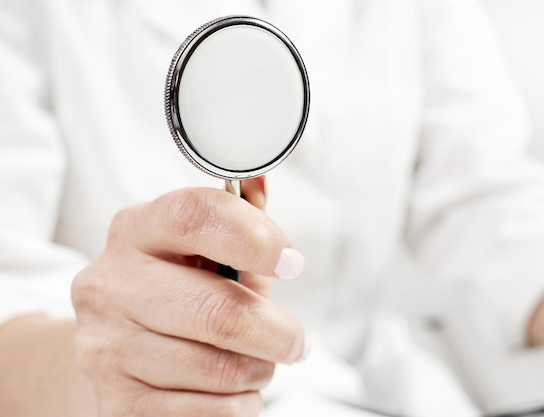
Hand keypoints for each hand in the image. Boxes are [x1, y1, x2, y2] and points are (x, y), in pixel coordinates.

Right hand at [71, 178, 306, 416]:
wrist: (115, 348)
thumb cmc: (178, 289)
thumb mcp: (204, 249)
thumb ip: (238, 220)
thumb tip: (260, 181)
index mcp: (137, 230)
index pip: (195, 216)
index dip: (256, 238)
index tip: (292, 264)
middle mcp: (111, 283)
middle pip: (217, 311)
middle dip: (276, 332)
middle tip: (295, 341)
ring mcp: (106, 346)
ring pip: (217, 368)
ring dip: (258, 370)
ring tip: (255, 362)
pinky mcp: (116, 401)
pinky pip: (205, 411)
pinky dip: (237, 404)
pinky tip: (228, 388)